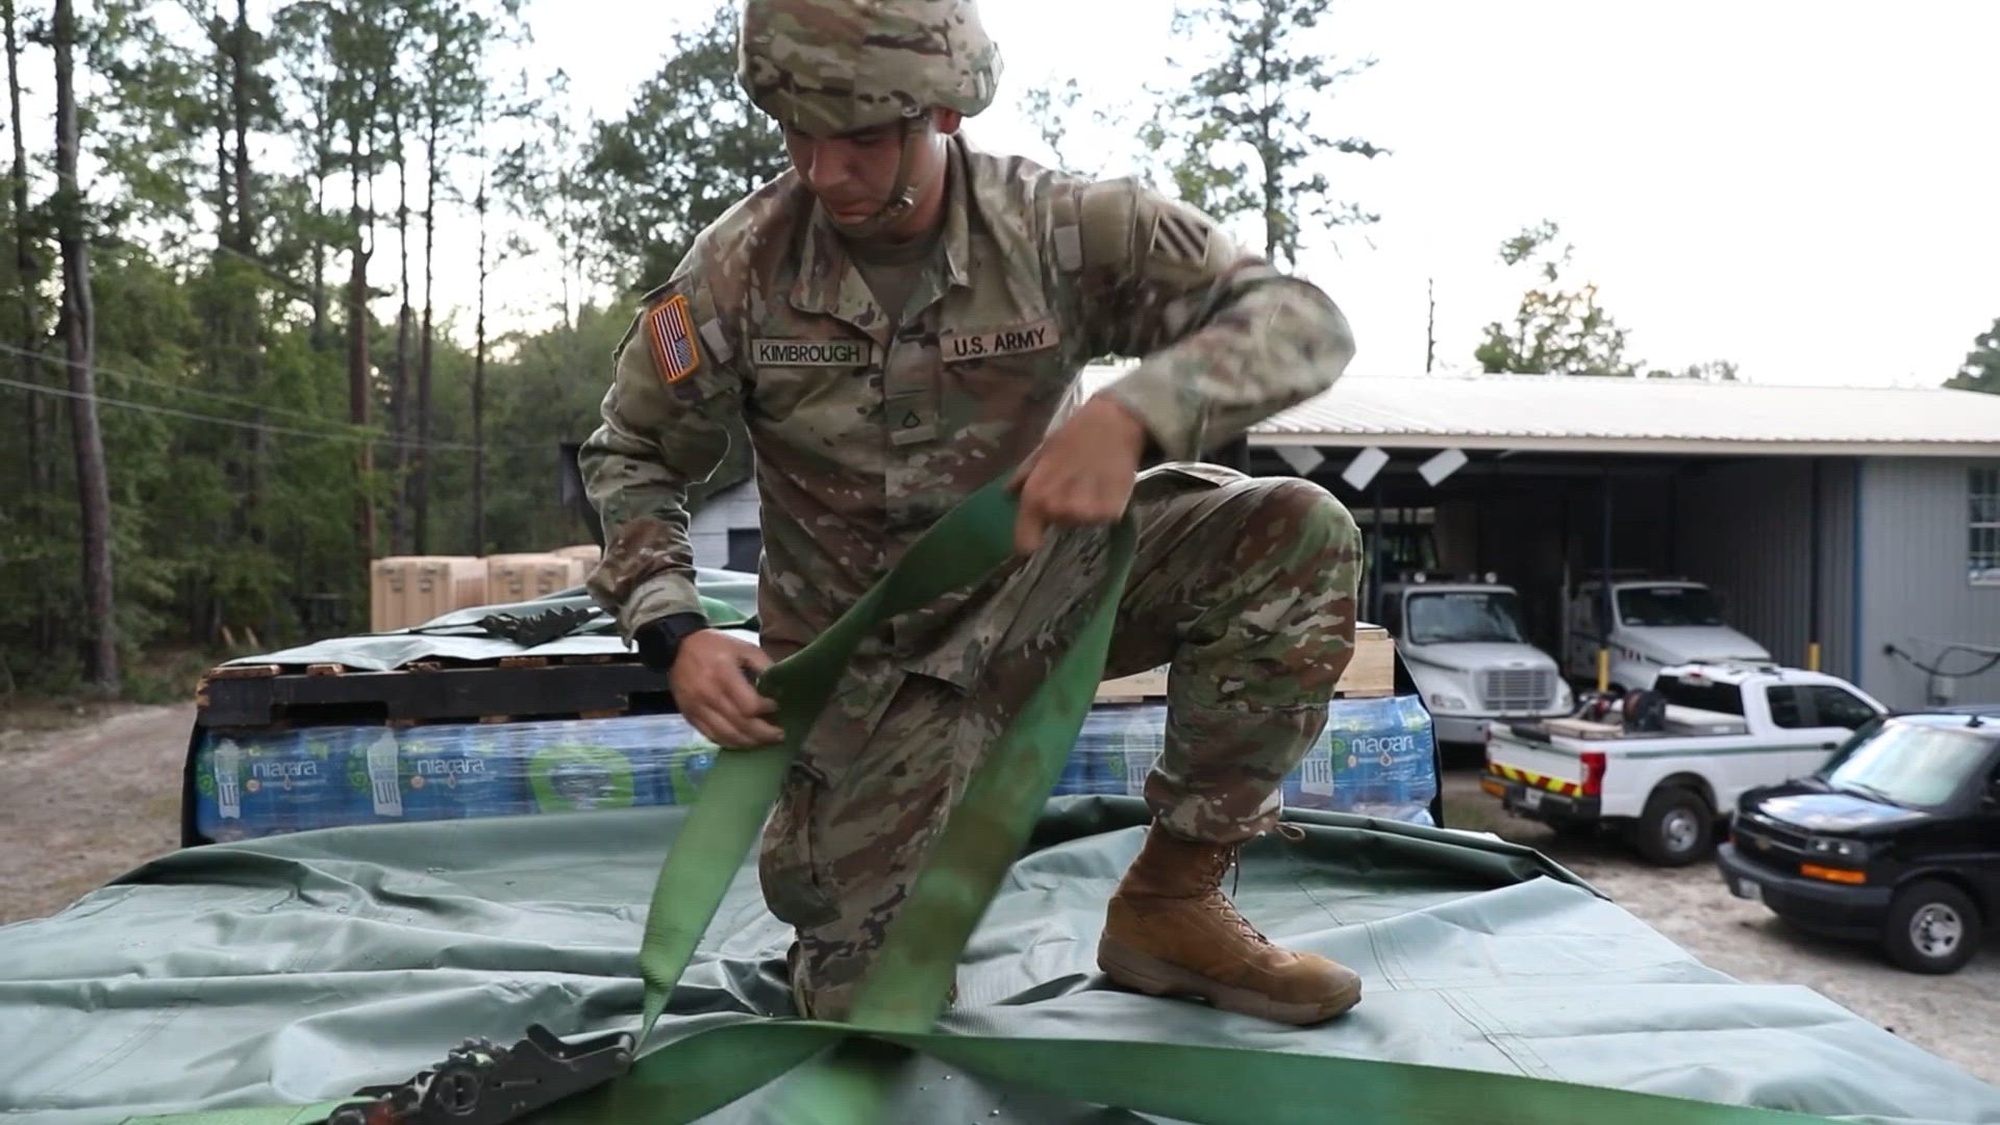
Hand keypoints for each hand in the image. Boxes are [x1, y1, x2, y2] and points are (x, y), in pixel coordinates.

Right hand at [669, 630, 784, 748]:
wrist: (678, 647)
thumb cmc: (716, 646)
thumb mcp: (743, 647)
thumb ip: (764, 665)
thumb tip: (780, 688)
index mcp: (724, 674)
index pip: (749, 705)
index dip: (766, 710)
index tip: (776, 706)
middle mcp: (709, 695)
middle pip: (740, 725)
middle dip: (764, 734)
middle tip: (779, 735)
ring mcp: (697, 708)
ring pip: (727, 736)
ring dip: (749, 743)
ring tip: (764, 741)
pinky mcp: (690, 716)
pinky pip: (712, 737)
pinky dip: (730, 742)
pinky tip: (743, 741)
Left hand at [1008, 394, 1149, 554]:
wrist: (1115, 424)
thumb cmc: (1074, 435)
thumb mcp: (1042, 453)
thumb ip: (1024, 478)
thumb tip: (1008, 494)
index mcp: (1036, 498)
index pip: (1025, 544)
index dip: (1030, 541)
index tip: (1037, 534)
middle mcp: (1060, 510)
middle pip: (1057, 528)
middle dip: (1061, 512)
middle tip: (1072, 486)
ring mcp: (1087, 514)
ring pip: (1080, 522)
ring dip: (1083, 509)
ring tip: (1090, 483)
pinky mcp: (1112, 513)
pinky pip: (1101, 518)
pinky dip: (1103, 507)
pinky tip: (1106, 486)